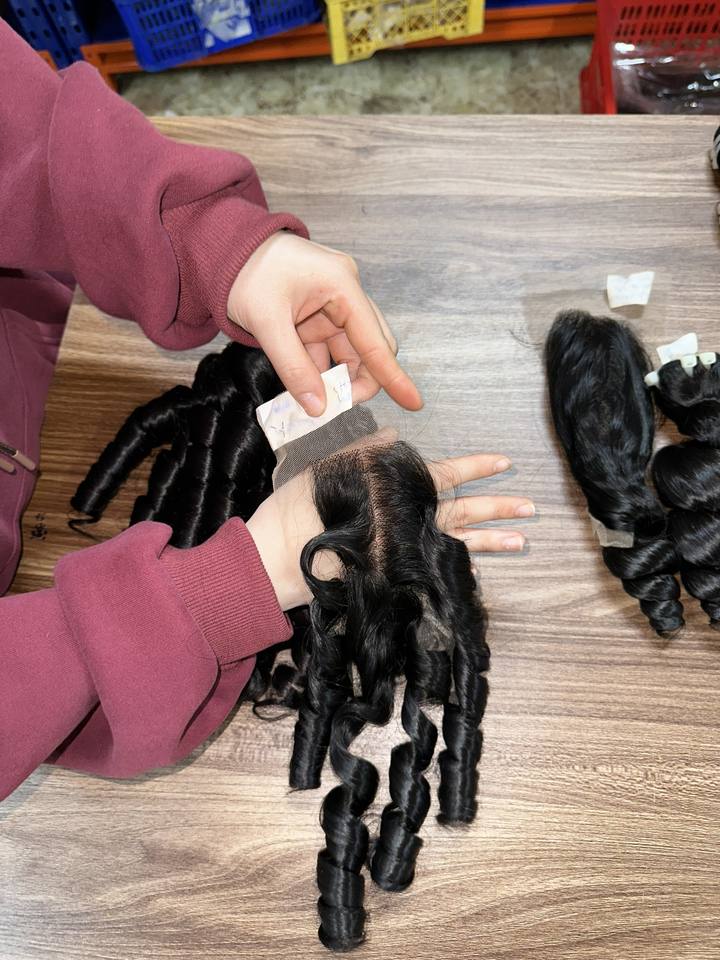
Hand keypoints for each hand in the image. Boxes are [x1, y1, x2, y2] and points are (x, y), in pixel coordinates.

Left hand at [227, 233, 421, 415]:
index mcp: (342, 285)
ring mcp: (332, 304)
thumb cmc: (244, 271)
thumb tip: (318, 407)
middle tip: (337, 406)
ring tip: (318, 402)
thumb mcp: (267, 322)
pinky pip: (329, 349)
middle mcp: (345, 293)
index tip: (414, 402)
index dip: (393, 375)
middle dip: (360, 380)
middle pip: (370, 347)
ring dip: (338, 378)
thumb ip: (294, 367)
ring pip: (350, 351)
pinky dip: (322, 370)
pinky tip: (310, 387)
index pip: (375, 340)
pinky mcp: (317, 314)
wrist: (222, 246)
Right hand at [246, 446, 533, 611]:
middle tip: (530, 507)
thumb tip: (395, 435)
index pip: (446, 476)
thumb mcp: (331, 467)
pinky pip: (434, 569)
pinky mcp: (395, 577)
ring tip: (522, 540)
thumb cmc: (301, 508)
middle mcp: (407, 523)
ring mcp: (404, 554)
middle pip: (461, 514)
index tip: (505, 463)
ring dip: (491, 542)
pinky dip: (456, 566)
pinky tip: (476, 566)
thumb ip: (367, 450)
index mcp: (397, 491)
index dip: (476, 467)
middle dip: (498, 509)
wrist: (278, 559)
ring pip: (456, 544)